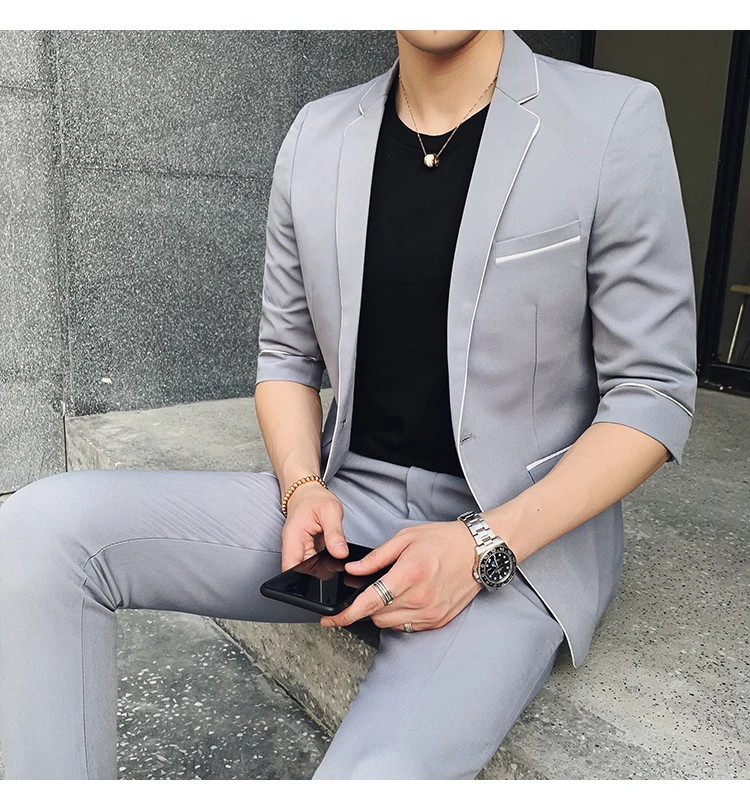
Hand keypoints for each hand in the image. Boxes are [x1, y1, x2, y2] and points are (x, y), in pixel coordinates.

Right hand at [281, 483, 347, 570]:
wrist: (308, 493)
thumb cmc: (315, 498)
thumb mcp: (330, 511)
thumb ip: (335, 533)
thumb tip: (340, 554)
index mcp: (293, 537)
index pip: (290, 567)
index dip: (303, 577)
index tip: (323, 571)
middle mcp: (293, 547)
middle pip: (301, 572)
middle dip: (319, 571)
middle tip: (336, 558)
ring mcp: (299, 551)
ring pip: (309, 570)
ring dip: (323, 566)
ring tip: (335, 551)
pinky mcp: (307, 552)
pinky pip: (314, 564)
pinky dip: (325, 562)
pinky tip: (333, 552)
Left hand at [319, 519, 481, 630]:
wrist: (478, 551)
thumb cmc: (444, 540)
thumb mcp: (406, 539)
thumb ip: (376, 557)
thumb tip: (353, 570)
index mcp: (409, 574)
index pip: (370, 602)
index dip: (345, 614)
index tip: (330, 620)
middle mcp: (420, 598)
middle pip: (377, 616)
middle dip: (367, 606)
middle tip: (371, 590)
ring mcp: (431, 613)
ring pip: (390, 624)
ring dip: (383, 613)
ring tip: (392, 591)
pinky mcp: (438, 620)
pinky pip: (408, 627)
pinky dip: (400, 617)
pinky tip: (406, 599)